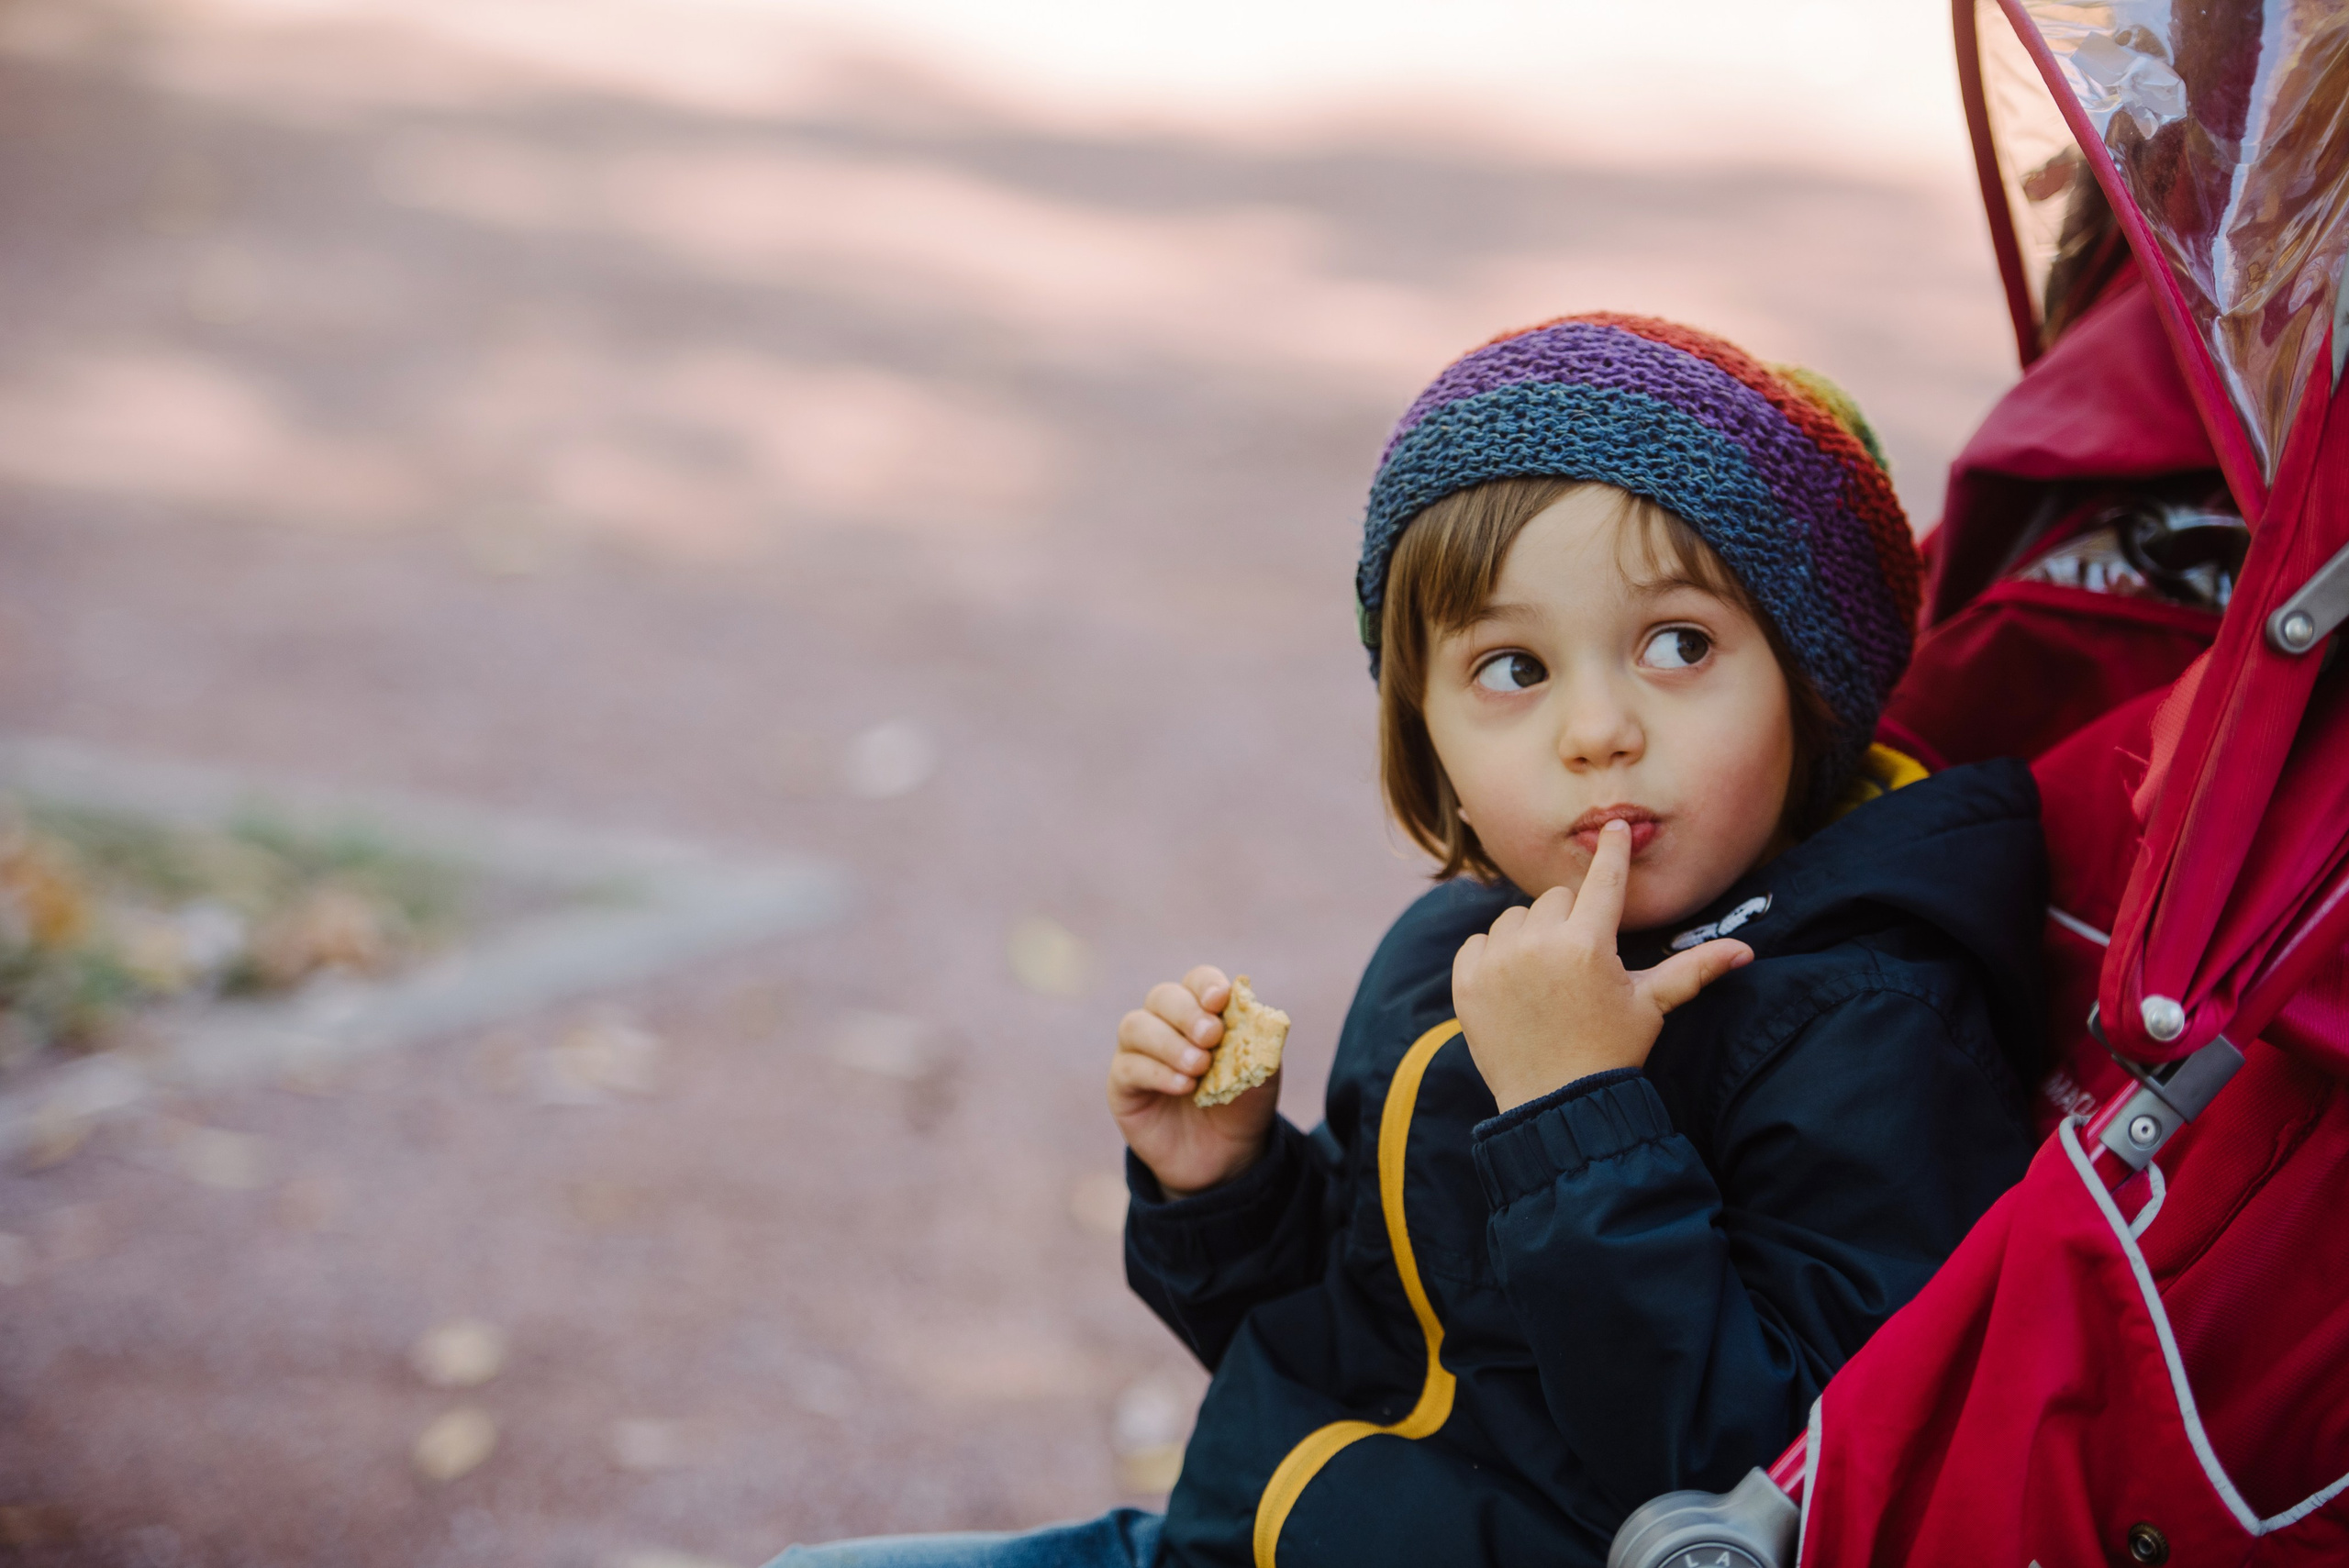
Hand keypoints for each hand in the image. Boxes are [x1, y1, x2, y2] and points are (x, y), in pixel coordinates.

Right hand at [1108, 965, 1278, 1198]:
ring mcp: (1139, 1052)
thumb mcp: (1262, 1076)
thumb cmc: (1242, 1106)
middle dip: (1187, 1012)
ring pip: (1135, 1026)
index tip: (1220, 1000)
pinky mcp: (1123, 1084)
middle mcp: (1165, 1024)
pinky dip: (1157, 1073)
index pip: (1197, 981)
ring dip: (1169, 1042)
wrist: (1225, 1159)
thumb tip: (1254, 1011)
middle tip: (1210, 1036)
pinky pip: (1128, 1067)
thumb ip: (1260, 1044)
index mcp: (1201, 1012)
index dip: (1206, 984)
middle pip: (1162, 997)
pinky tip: (1183, 1087)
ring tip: (1198, 1067)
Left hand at [1452, 818, 1751, 1112]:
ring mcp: (1498, 961)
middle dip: (1572, 919)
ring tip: (1548, 978)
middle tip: (1581, 961)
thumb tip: (1747, 950)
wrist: (1555, 1105)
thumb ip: (1694, 969)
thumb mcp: (1652, 1007)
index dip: (1613, 850)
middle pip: (1557, 898)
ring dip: (1531, 935)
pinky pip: (1478, 941)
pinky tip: (1514, 986)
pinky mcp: (1466, 980)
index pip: (1604, 879)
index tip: (1614, 826)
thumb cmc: (1610, 1051)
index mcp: (1589, 944)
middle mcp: (1539, 943)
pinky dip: (1493, 956)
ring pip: (1516, 917)